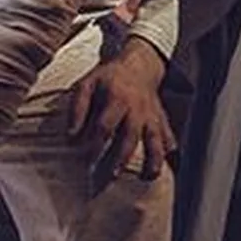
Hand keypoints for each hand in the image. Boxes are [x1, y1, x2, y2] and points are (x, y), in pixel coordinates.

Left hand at [68, 38, 174, 179]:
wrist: (138, 65)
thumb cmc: (108, 77)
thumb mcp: (86, 85)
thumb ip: (77, 108)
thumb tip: (70, 135)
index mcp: (118, 99)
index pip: (105, 126)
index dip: (95, 145)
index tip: (86, 161)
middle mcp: (137, 109)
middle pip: (130, 136)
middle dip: (121, 157)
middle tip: (112, 175)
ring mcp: (152, 115)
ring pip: (155, 138)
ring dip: (153, 157)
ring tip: (150, 176)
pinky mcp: (161, 118)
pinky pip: (168, 133)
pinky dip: (170, 147)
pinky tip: (170, 161)